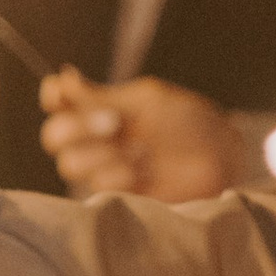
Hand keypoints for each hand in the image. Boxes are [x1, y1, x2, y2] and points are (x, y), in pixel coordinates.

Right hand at [38, 66, 249, 200]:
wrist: (221, 158)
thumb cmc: (189, 122)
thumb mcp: (147, 101)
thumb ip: (103, 97)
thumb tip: (62, 79)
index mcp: (99, 109)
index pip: (58, 104)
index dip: (53, 98)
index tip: (61, 94)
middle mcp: (95, 140)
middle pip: (54, 137)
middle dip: (79, 127)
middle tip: (115, 123)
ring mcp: (105, 168)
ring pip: (72, 164)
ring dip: (105, 154)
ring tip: (142, 150)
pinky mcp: (117, 195)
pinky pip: (98, 187)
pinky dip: (120, 175)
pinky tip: (145, 169)